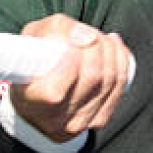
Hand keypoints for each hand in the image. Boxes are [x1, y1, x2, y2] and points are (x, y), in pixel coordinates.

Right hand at [7, 14, 131, 142]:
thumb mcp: (32, 37)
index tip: (77, 37)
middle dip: (97, 46)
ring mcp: (78, 122)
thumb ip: (58, 29)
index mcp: (33, 99)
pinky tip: (114, 48)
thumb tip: (87, 37)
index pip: (58, 85)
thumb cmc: (31, 63)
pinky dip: (122, 63)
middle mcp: (55, 118)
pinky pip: (120, 88)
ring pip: (110, 80)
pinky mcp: (97, 120)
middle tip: (91, 34)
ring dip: (111, 51)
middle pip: (92, 76)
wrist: (34, 98)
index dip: (73, 54)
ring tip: (101, 38)